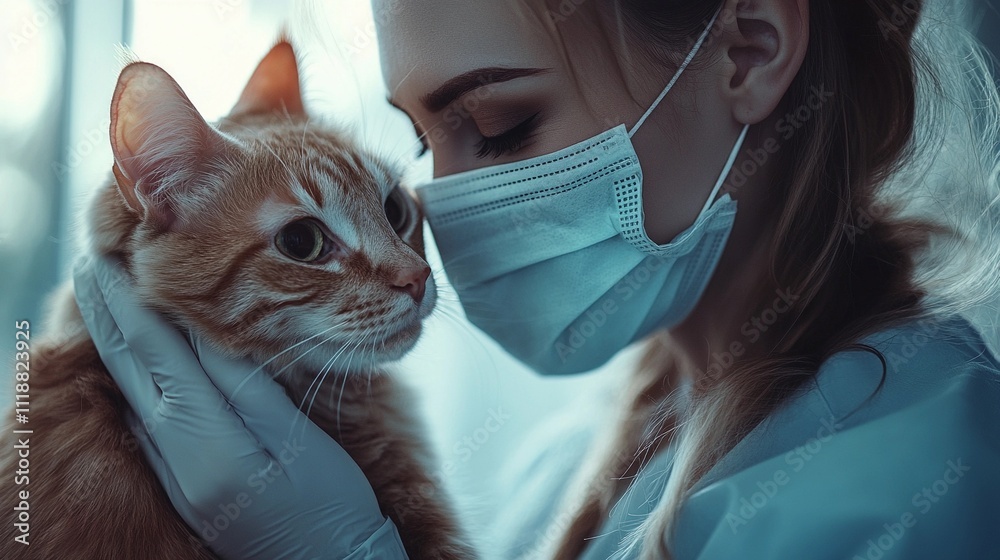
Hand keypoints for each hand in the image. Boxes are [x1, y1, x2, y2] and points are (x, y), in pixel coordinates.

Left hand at [72, 254, 407, 558]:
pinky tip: (134, 364)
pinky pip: (144, 423)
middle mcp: (176, 460)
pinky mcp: (184, 488)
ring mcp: (175, 478)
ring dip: (115, 345)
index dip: (129, 304)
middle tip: (88, 264)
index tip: (106, 258)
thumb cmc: (331, 503)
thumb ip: (248, 384)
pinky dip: (134, 381)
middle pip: (130, 372)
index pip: (155, 355)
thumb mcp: (297, 439)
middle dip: (107, 316)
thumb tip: (205, 330)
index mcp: (206, 441)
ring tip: (105, 302)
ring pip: (132, 397)